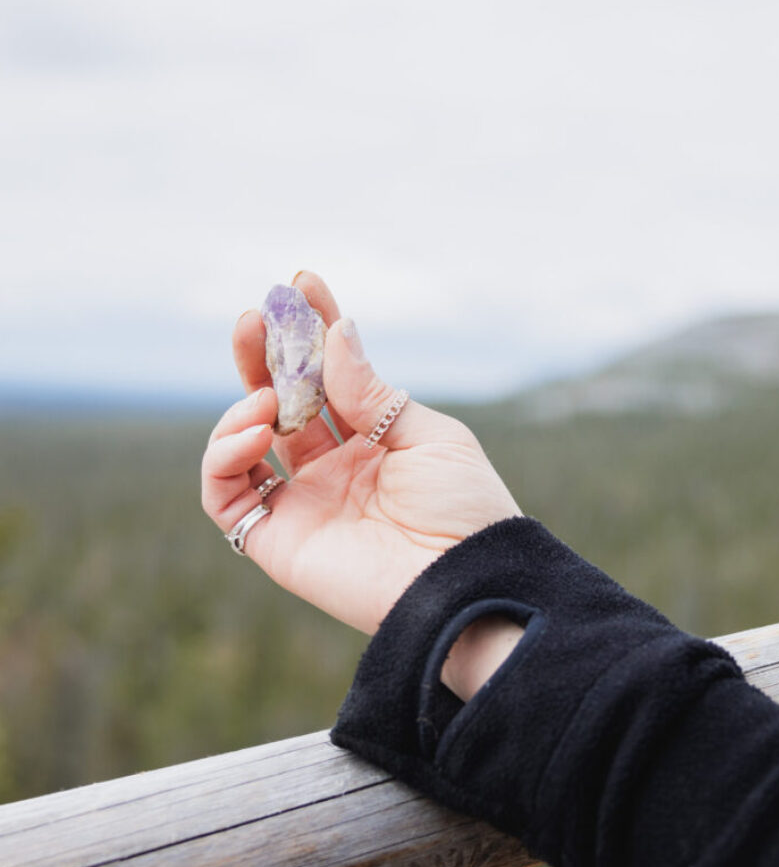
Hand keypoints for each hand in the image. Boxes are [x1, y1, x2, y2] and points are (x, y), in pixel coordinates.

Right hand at [201, 272, 522, 635]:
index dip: (313, 330)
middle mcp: (332, 468)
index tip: (303, 283)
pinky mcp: (277, 541)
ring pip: (243, 442)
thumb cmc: (466, 510)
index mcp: (373, 441)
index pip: (329, 377)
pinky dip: (224, 456)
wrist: (467, 583)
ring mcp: (302, 503)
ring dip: (243, 405)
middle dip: (263, 354)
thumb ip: (371, 390)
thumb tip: (335, 331)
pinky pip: (226, 495)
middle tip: (255, 315)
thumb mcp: (428, 436)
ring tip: (267, 396)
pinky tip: (256, 430)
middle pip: (280, 401)